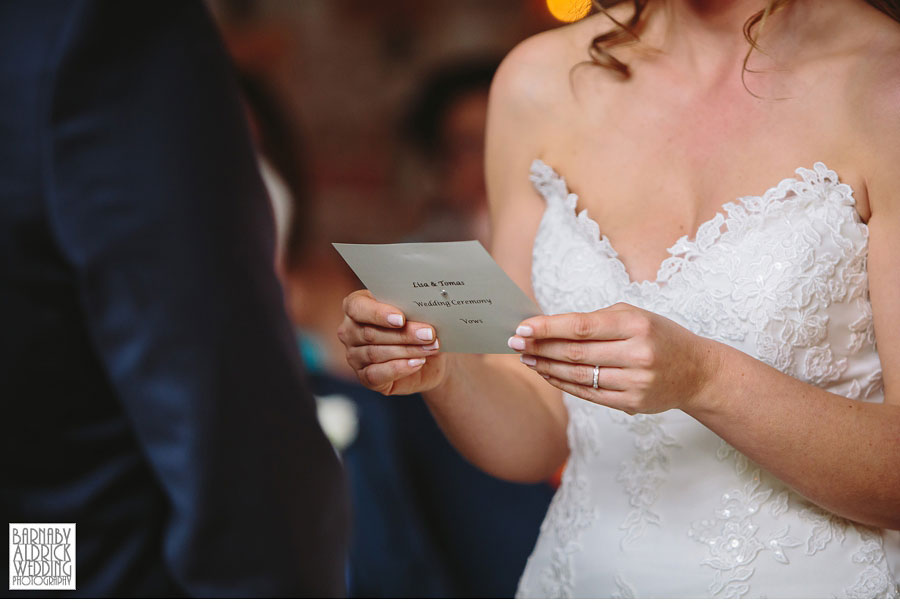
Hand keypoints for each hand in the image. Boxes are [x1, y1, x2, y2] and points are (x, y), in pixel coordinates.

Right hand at [337, 290, 446, 395]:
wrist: (430, 357)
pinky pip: (375, 374)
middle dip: (403, 334)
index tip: (401, 319)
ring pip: (375, 353)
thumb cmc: (418, 328)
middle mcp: (350, 331)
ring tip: (430, 347)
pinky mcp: (364, 377)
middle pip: (370, 333)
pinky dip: (399, 368)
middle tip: (429, 333)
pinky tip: (416, 363)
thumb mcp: (417, 315)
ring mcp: (354, 356)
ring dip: (407, 350)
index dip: (377, 313)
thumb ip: (411, 310)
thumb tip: (421, 312)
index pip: (356, 307)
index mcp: (356, 306)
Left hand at [507, 303, 721, 414]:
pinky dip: (563, 384)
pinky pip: (588, 394)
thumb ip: (596, 320)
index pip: (581, 327)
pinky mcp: (632, 404)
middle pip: (575, 353)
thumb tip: (549, 327)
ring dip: (546, 367)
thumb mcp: (635, 316)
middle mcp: (637, 354)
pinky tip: (547, 374)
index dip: (548, 328)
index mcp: (636, 325)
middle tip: (515, 343)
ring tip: (526, 358)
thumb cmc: (660, 336)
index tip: (522, 327)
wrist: (698, 372)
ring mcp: (635, 382)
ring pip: (578, 376)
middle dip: (540, 348)